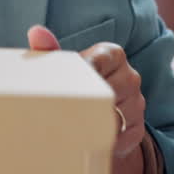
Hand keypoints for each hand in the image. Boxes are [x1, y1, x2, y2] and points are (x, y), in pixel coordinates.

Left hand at [28, 25, 146, 173]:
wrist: (92, 114)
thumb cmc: (73, 84)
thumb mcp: (61, 67)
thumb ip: (49, 50)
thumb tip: (36, 32)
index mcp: (112, 54)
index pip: (98, 62)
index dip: (81, 76)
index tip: (68, 87)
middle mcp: (130, 76)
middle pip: (106, 92)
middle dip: (84, 103)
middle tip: (64, 112)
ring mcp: (136, 102)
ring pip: (114, 116)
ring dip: (93, 124)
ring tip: (75, 126)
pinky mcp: (137, 128)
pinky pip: (120, 137)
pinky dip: (102, 141)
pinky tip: (89, 138)